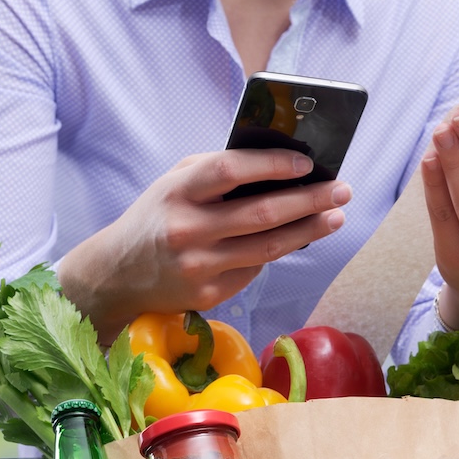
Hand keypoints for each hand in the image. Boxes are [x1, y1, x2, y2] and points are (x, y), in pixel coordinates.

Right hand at [58, 148, 351, 342]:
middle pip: (261, 214)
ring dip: (308, 231)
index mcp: (177, 191)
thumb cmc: (156, 218)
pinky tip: (297, 239)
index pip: (231, 170)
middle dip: (309, 200)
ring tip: (335, 216)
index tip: (307, 163)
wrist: (117, 274)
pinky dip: (277, 252)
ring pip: (268, 248)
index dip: (273, 165)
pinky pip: (254, 270)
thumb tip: (279, 164)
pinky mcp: (208, 295)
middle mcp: (187, 229)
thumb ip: (217, 171)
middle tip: (341, 190)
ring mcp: (198, 267)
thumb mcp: (174, 183)